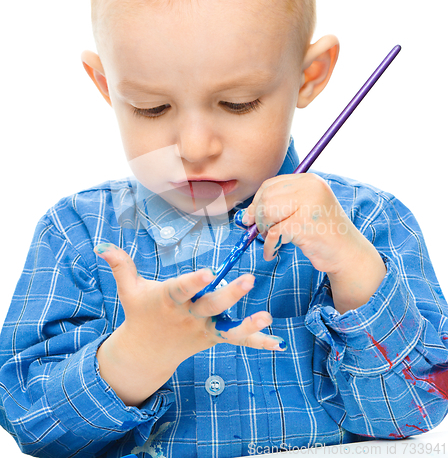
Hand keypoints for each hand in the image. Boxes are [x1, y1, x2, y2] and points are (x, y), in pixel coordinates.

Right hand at [94, 243, 284, 405]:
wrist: (146, 352)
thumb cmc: (140, 313)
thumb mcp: (128, 290)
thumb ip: (121, 266)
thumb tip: (101, 245)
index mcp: (169, 300)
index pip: (181, 289)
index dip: (193, 281)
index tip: (209, 271)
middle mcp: (189, 315)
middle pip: (211, 305)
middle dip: (230, 293)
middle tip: (249, 279)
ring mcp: (203, 329)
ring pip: (228, 327)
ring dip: (248, 324)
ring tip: (267, 317)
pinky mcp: (213, 337)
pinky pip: (236, 340)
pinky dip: (257, 342)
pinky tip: (278, 344)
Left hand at [240, 173, 385, 312]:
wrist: (348, 254)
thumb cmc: (321, 234)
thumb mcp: (301, 212)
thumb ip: (278, 206)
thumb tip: (245, 215)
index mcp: (309, 181)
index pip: (270, 185)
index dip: (256, 203)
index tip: (252, 218)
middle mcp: (311, 188)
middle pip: (266, 198)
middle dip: (259, 218)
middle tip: (261, 233)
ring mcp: (309, 205)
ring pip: (268, 212)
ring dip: (264, 231)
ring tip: (271, 241)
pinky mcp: (305, 225)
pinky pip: (274, 233)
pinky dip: (269, 246)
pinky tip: (272, 253)